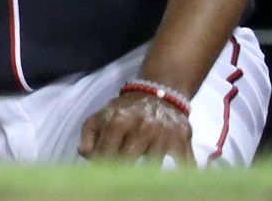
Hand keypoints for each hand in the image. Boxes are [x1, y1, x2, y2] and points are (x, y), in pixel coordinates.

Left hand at [78, 91, 193, 163]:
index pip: (105, 154)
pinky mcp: (183, 141)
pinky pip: (185, 165)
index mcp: (118, 121)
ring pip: (153, 166)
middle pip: (127, 162)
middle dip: (121, 170)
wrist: (159, 93)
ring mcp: (164, 135)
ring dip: (147, 172)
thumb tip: (86, 157)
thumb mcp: (102, 115)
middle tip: (120, 172)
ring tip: (141, 171)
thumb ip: (89, 136)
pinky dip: (181, 174)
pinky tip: (173, 179)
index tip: (102, 171)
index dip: (101, 165)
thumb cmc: (126, 110)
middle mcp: (142, 127)